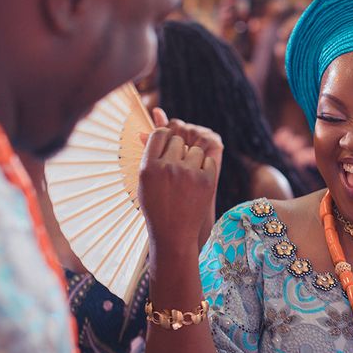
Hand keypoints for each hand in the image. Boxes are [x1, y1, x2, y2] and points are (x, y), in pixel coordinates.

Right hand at [138, 114, 217, 254]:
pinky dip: (204, 169)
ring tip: (185, 179)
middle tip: (175, 170)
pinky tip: (196, 184)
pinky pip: (208, 160)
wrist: (174, 233)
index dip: (164, 139)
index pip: (159, 134)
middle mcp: (167, 167)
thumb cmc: (156, 205)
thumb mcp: (145, 179)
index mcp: (148, 166)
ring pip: (194, 150)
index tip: (166, 149)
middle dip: (178, 150)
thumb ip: (150, 151)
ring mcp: (188, 174)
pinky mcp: (207, 181)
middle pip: (177, 139)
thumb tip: (151, 119)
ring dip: (192, 160)